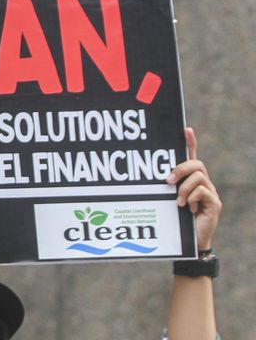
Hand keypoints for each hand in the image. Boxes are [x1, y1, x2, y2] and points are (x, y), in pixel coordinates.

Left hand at [166, 128, 220, 249]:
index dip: (190, 143)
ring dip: (184, 188)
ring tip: (178, 202)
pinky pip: (203, 191)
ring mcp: (210, 193)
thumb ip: (166, 188)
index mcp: (191, 181)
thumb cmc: (176, 221)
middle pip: (196, 164)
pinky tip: (188, 208)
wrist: (190, 243)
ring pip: (199, 177)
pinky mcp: (215, 203)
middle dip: (180, 168)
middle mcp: (203, 184)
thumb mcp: (167, 201)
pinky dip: (192, 198)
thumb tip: (157, 178)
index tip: (185, 129)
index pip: (192, 157)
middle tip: (168, 181)